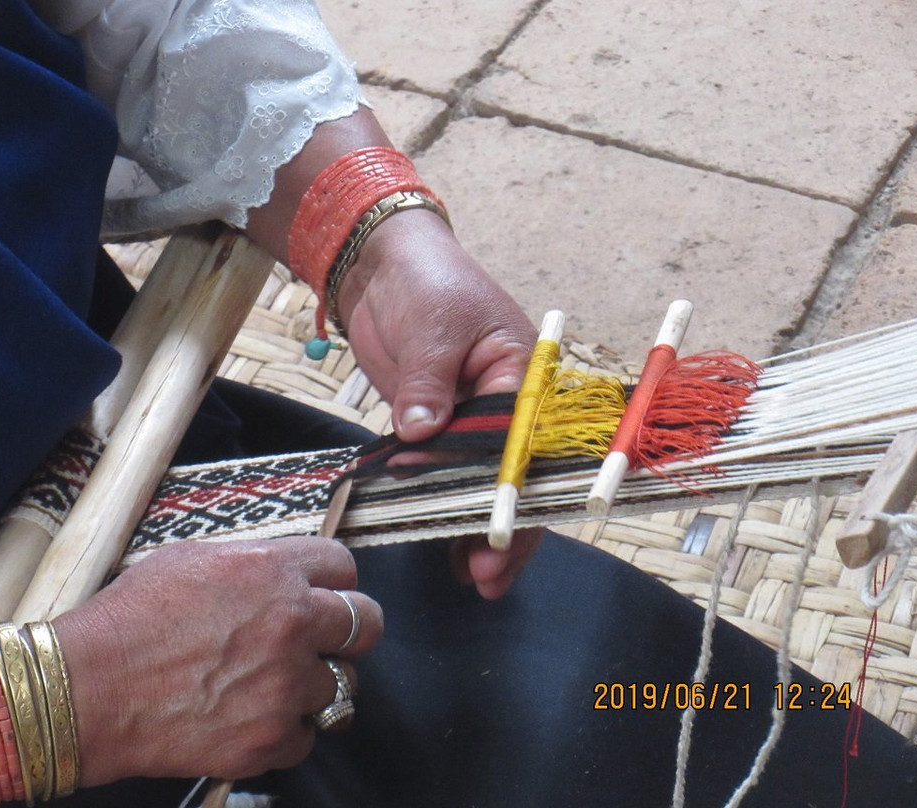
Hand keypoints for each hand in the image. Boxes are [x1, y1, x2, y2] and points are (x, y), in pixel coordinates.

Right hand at [53, 536, 382, 784]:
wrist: (89, 689)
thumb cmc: (129, 619)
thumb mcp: (191, 560)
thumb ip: (252, 565)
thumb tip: (280, 572)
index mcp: (274, 571)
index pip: (344, 568)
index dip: (335, 582)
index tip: (325, 595)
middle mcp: (292, 624)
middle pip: (367, 625)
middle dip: (348, 632)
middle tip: (323, 643)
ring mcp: (286, 685)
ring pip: (341, 687)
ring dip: (313, 687)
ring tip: (272, 687)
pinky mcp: (271, 739)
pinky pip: (307, 737)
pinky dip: (285, 732)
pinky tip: (250, 720)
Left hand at [338, 210, 542, 596]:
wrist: (383, 267)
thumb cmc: (426, 281)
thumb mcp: (431, 326)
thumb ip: (428, 382)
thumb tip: (420, 432)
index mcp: (524, 378)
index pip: (532, 450)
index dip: (521, 498)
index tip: (499, 536)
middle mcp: (505, 406)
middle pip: (516, 480)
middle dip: (504, 528)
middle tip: (484, 574)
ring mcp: (469, 420)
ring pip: (482, 486)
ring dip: (475, 528)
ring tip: (470, 577)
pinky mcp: (435, 427)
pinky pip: (445, 475)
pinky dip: (443, 506)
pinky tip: (442, 542)